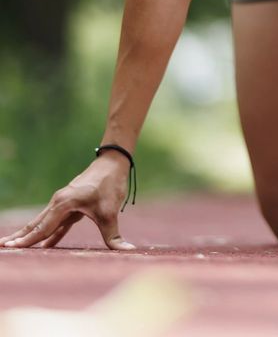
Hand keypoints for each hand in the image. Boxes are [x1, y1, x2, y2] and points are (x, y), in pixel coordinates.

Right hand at [0, 151, 135, 251]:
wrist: (113, 162)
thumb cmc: (110, 184)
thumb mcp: (110, 211)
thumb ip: (114, 235)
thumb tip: (127, 250)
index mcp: (63, 204)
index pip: (42, 227)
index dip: (27, 240)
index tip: (10, 247)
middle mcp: (59, 202)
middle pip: (36, 224)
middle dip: (20, 237)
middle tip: (2, 247)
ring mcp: (63, 203)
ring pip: (43, 222)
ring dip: (30, 234)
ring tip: (15, 245)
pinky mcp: (71, 205)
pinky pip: (55, 222)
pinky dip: (48, 233)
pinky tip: (44, 244)